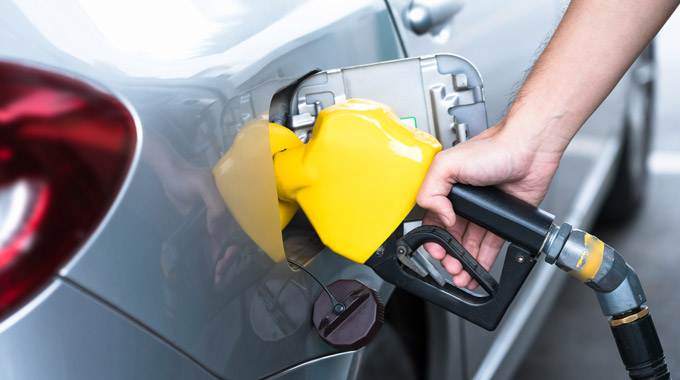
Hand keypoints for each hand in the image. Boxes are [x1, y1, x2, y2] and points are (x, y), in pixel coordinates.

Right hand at [416, 122, 560, 289]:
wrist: (529, 149)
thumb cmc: (494, 148)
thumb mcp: (446, 165)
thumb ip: (430, 191)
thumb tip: (440, 218)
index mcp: (446, 188)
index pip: (432, 221)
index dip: (432, 239)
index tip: (436, 250)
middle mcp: (464, 201)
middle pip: (451, 237)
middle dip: (448, 256)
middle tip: (451, 267)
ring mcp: (484, 211)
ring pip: (470, 244)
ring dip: (464, 262)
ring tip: (463, 275)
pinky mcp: (503, 218)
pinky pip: (491, 244)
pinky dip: (484, 259)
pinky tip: (478, 270)